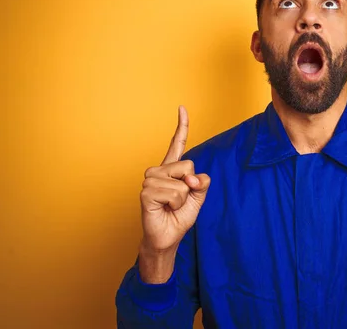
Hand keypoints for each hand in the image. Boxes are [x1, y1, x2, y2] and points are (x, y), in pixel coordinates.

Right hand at [138, 106, 209, 281]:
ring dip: (183, 198)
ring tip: (171, 206)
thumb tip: (195, 177)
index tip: (182, 108)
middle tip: (181, 200)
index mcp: (171, 169)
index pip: (177, 144)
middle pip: (188, 165)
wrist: (167, 237)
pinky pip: (174, 193)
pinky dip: (176, 204)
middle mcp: (158, 170)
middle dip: (191, 184)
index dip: (181, 126)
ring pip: (182, 182)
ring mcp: (149, 180)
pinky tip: (165, 208)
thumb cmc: (179, 216)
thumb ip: (201, 183)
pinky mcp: (146, 192)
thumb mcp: (198, 197)